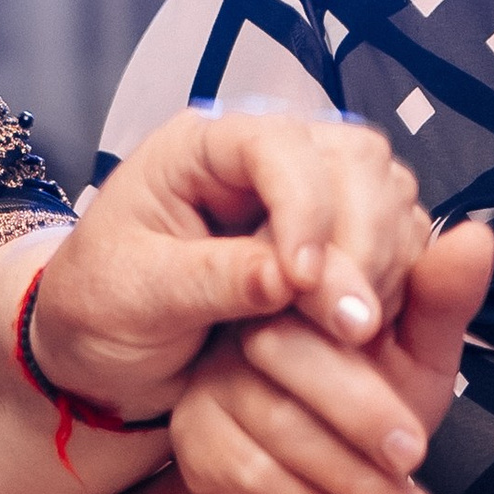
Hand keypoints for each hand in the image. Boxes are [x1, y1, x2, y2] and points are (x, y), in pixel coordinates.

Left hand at [29, 107, 432, 422]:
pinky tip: (361, 329)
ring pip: (385, 195)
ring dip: (383, 262)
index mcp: (198, 149)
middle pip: (352, 160)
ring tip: (351, 330)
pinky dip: (392, 281)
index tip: (302, 280)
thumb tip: (289, 279)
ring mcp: (303, 195)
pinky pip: (393, 240)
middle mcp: (260, 159)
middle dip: (360, 238)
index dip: (303, 205)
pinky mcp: (332, 239)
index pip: (275, 145)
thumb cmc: (101, 305)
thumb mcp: (138, 295)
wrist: (102, 349)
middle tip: (347, 321)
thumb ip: (214, 280)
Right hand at [171, 219, 493, 493]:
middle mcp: (243, 320)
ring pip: (275, 424)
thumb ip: (440, 302)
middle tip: (414, 454)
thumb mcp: (417, 353)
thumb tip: (475, 237)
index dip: (337, 296)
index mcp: (299, 281)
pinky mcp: (193, 437)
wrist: (313, 489)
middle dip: (359, 410)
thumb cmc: (372, 405)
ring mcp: (210, 379)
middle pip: (283, 350)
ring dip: (353, 480)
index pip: (307, 273)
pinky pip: (253, 474)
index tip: (378, 333)